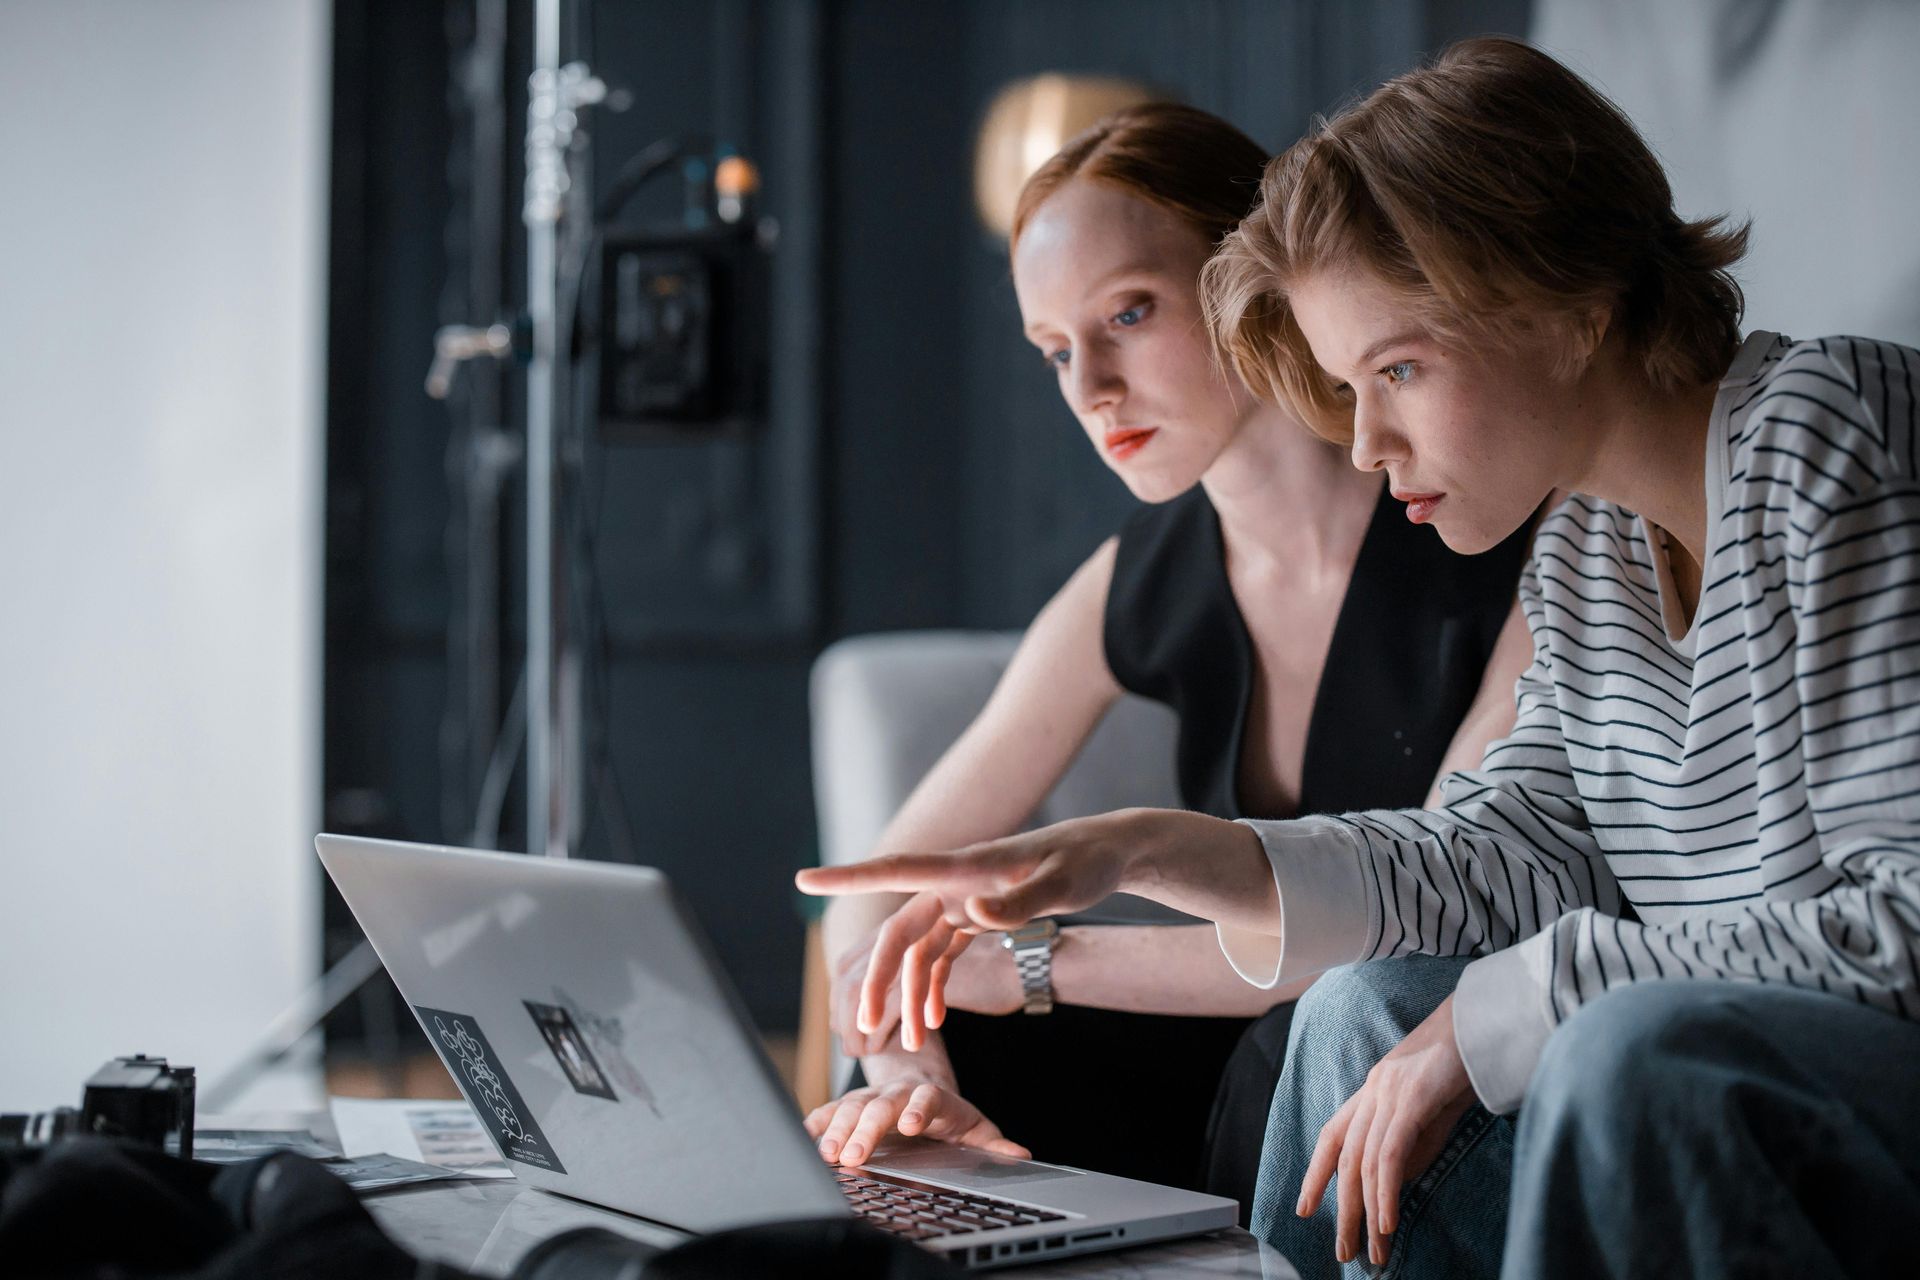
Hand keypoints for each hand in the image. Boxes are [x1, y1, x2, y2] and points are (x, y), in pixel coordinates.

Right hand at [797, 812, 1150, 1051]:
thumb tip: (974, 915)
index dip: (847, 877)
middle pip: (900, 932)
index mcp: (965, 868)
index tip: (804, 879)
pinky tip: (934, 1021)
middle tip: (863, 1027)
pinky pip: (941, 955)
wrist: (1108, 854)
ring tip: (909, 1043)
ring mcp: (963, 899)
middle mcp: (954, 883)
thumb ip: (1018, 904)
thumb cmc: (1086, 861)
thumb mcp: (1062, 885)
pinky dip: (934, 987)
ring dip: (909, 995)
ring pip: (918, 951)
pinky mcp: (976, 914)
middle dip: (880, 981)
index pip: (895, 870)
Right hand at [802, 1074, 1029, 1168]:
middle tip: (854, 1155)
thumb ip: (994, 1145)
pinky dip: (818, 1120)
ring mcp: (873, 1096)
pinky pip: (832, 1109)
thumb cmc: (950, 1116)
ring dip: (838, 1129)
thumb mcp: (976, 1130)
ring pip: (853, 1107)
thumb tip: (1020, 1155)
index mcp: (934, 1097)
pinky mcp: (852, 1104)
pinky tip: (806, 1134)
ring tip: (828, 1152)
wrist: (922, 1087)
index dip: (919, 1109)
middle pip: (881, 1106)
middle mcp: (900, 1093)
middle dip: (866, 1130)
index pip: (927, 1099)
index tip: (911, 1125)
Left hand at [1295, 995, 1475, 1268]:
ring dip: (1368, 1212)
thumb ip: (1411, 1143)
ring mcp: (1390, 1091)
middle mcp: (1374, 1089)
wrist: (1486, 1019)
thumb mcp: (1434, 1111)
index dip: (1316, 1173)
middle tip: (1344, 1252)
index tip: (1305, 1208)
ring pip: (1365, 1162)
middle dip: (1343, 1210)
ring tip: (1374, 1249)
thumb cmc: (1465, 1063)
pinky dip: (1385, 1192)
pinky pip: (1390, 1154)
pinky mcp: (1413, 1097)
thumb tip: (1393, 1184)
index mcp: (1374, 1089)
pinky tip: (1387, 1221)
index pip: (1333, 1135)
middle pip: (1346, 1158)